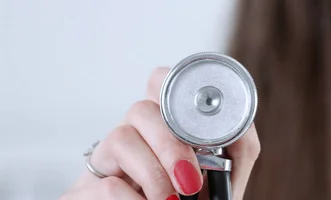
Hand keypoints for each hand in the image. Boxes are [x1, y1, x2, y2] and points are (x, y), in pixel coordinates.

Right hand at [61, 67, 260, 199]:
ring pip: (120, 137)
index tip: (197, 123)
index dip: (173, 89)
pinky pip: (106, 185)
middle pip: (141, 108)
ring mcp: (105, 163)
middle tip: (190, 181)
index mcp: (163, 128)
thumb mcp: (224, 177)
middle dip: (171, 144)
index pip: (158, 83)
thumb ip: (237, 148)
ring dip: (155, 174)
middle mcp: (132, 137)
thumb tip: (241, 125)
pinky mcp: (83, 191)